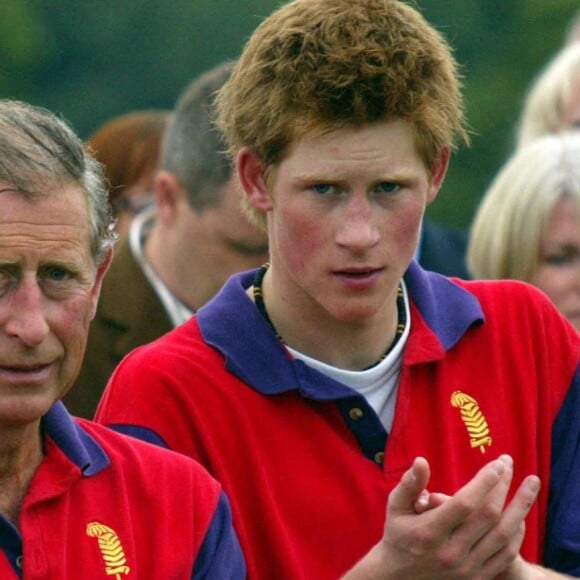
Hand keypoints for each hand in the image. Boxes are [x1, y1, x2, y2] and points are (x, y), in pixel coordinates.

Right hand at [342, 455, 540, 579]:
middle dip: (503, 486)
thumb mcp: (396, 506)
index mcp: (430, 532)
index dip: (484, 483)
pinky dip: (517, 531)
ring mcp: (467, 568)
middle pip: (488, 516)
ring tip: (531, 483)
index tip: (497, 464)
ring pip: (503, 535)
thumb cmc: (398, 535)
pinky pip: (506, 553)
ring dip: (520, 507)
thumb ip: (410, 484)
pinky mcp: (477, 578)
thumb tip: (422, 461)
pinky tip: (521, 513)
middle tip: (509, 462)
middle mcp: (451, 553)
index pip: (464, 504)